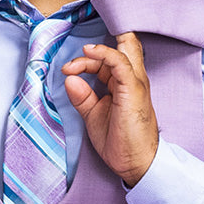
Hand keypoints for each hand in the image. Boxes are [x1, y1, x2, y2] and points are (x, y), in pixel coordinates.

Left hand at [61, 32, 158, 186]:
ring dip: (97, 50)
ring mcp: (135, 83)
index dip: (88, 59)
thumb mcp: (93, 114)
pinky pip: (121, 64)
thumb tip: (69, 79)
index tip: (67, 69)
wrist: (136, 163)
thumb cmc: (118, 140)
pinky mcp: (133, 90)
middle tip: (82, 47)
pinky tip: (90, 52)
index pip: (108, 60)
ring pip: (123, 51)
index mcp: (123, 84)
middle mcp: (132, 80)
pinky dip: (105, 54)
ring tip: (81, 52)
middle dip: (105, 40)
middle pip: (123, 48)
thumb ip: (82, 96)